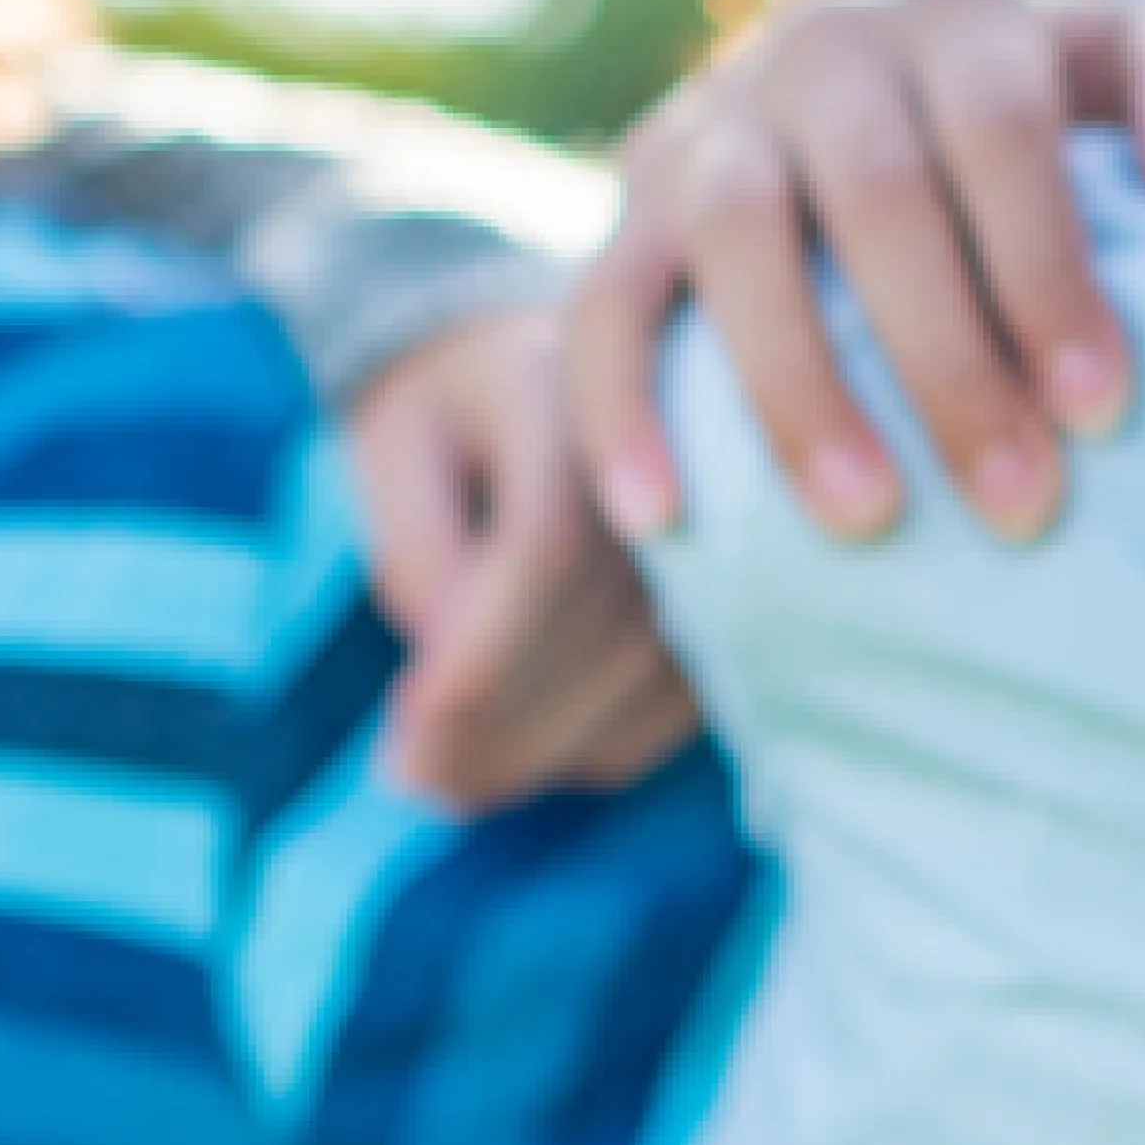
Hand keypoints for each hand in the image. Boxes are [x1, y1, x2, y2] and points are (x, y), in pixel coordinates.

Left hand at [346, 307, 704, 808]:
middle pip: (603, 630)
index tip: (407, 725)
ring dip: (537, 751)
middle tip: (408, 776)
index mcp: (584, 382)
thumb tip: (446, 651)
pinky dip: (591, 748)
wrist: (569, 366)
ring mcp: (728, 528)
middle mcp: (681, 451)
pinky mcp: (744, 599)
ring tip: (443, 778)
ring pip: (642, 681)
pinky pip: (671, 708)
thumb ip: (413, 533)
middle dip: (498, 724)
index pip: (551, 548)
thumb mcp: (400, 435)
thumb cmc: (457, 410)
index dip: (481, 654)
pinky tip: (514, 751)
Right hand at [566, 0, 1144, 546]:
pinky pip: (607, 297)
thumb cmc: (1030, 108)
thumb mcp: (1116, 66)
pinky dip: (621, 406)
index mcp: (959, 19)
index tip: (1103, 413)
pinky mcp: (635, 193)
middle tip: (1019, 506)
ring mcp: (717, 115)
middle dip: (947, 359)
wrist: (862, 71)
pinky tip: (658, 517)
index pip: (1001, 132)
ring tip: (867, 520)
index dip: (1047, 268)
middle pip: (876, 194)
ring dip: (796, 385)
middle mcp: (826, 44)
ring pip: (735, 236)